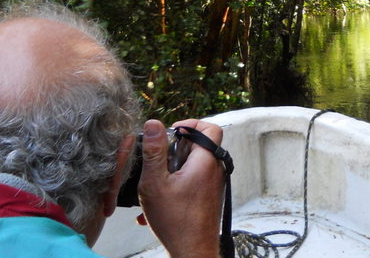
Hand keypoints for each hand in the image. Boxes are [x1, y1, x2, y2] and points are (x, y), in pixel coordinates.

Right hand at [138, 118, 225, 257]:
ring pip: (192, 165)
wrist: (193, 253)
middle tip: (159, 163)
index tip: (171, 133)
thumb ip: (154, 152)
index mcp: (206, 161)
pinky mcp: (208, 196)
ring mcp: (213, 184)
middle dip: (174, 150)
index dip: (190, 124)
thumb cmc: (176, 222)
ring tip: (155, 186)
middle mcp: (215, 170)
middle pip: (198, 145)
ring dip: (172, 171)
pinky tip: (157, 203)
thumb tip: (154, 124)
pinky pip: (192, 181)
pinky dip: (176, 185)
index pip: (210, 127)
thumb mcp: (155, 183)